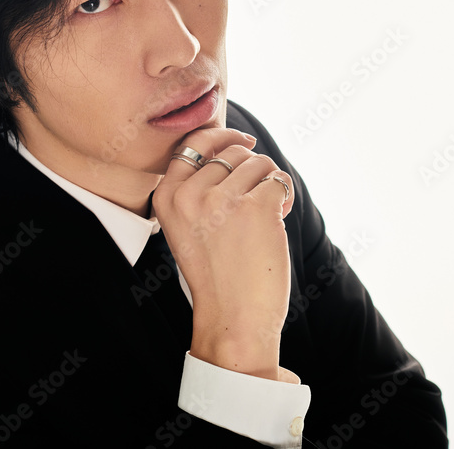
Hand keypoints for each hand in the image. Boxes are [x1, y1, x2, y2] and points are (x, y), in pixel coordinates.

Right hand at [152, 127, 294, 380]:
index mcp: (168, 197)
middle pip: (232, 151)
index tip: (242, 140)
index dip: (222, 136)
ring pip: (259, 162)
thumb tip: (232, 142)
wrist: (233, 318)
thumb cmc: (216, 274)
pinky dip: (285, 195)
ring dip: (270, 182)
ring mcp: (223, 200)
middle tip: (257, 199)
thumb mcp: (188, 226)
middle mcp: (191, 194)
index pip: (193, 143)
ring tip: (267, 213)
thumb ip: (198, 189)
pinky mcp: (256, 208)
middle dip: (252, 168)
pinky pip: (278, 180)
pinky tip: (280, 217)